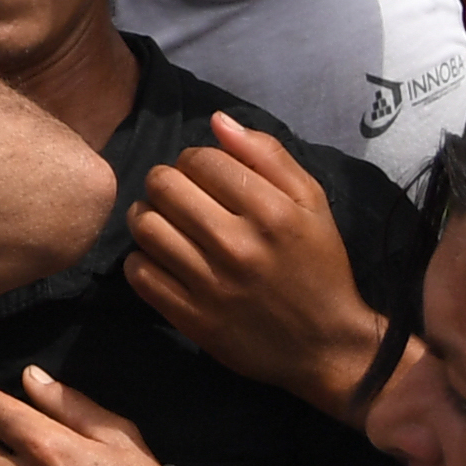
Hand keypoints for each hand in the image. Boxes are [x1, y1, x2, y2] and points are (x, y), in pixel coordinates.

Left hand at [120, 117, 382, 417]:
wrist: (326, 345)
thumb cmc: (320, 266)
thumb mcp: (313, 202)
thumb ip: (267, 154)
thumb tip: (217, 121)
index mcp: (270, 211)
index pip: (199, 159)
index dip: (195, 159)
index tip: (205, 176)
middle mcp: (237, 246)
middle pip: (164, 187)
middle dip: (166, 182)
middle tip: (180, 196)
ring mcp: (211, 285)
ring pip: (144, 227)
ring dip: (147, 216)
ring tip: (165, 222)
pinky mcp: (192, 319)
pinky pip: (140, 273)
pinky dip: (141, 259)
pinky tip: (162, 258)